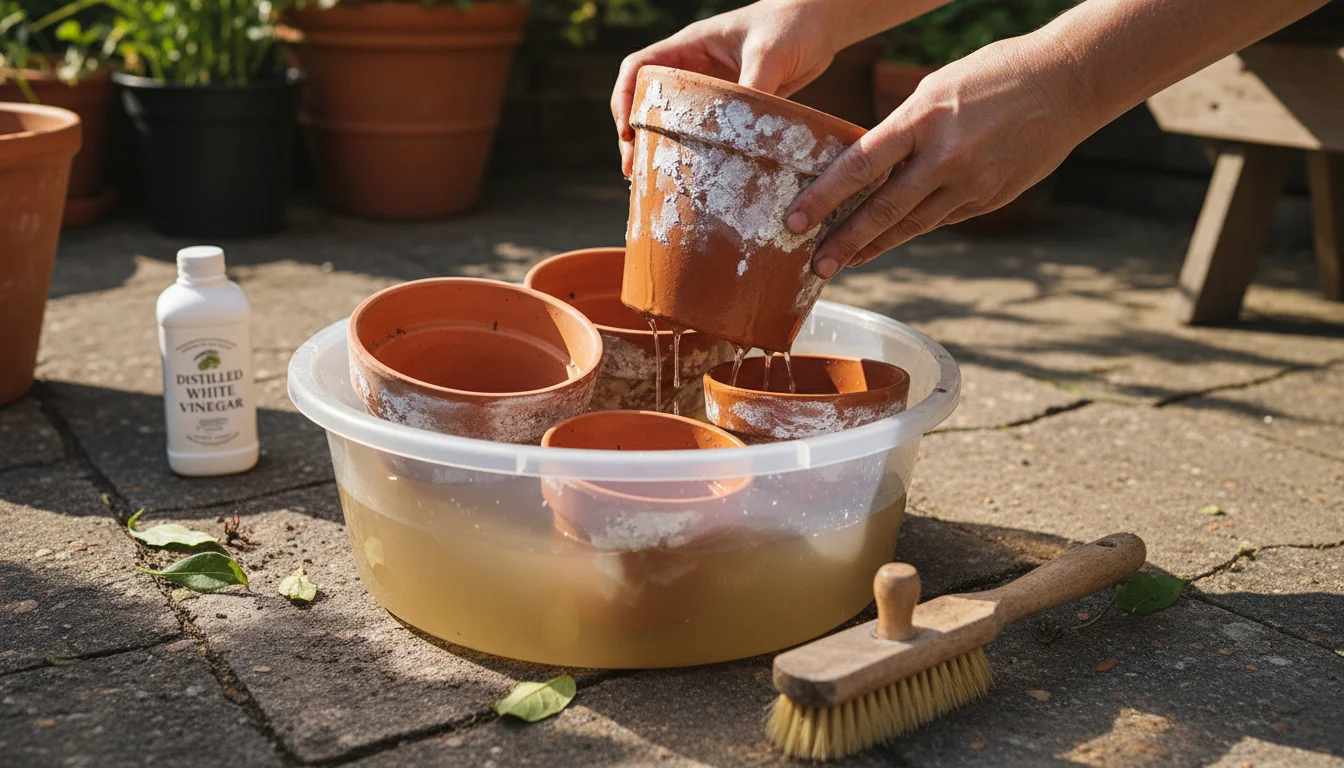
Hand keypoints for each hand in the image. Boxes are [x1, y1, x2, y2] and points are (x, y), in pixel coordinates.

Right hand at [611, 0, 839, 176]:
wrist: (823, 23)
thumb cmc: (792, 23)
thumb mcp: (768, 54)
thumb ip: (752, 88)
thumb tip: (741, 134)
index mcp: (689, 47)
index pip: (638, 69)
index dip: (624, 99)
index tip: (627, 132)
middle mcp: (695, 69)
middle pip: (648, 101)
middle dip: (635, 134)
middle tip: (633, 170)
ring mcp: (714, 90)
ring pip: (674, 121)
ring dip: (662, 147)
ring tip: (654, 181)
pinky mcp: (734, 108)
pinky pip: (707, 132)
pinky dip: (697, 153)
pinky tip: (697, 177)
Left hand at [786, 35, 1092, 277]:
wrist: (1068, 82)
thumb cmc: (993, 75)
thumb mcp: (936, 90)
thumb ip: (901, 130)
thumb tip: (867, 167)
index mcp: (923, 118)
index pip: (861, 164)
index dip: (825, 196)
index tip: (795, 219)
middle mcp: (946, 157)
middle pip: (883, 209)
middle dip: (845, 241)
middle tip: (814, 265)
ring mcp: (972, 183)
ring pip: (911, 224)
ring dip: (874, 246)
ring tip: (842, 263)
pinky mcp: (990, 199)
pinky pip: (940, 219)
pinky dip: (911, 230)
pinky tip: (887, 241)